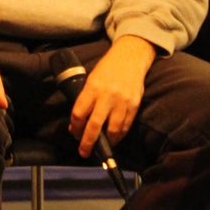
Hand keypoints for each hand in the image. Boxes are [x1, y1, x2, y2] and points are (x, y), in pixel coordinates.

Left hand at [69, 36, 155, 156]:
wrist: (130, 58)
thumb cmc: (107, 69)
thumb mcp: (91, 79)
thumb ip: (85, 99)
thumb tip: (77, 123)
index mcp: (93, 88)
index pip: (79, 113)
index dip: (75, 127)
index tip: (74, 133)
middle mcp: (107, 96)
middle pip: (94, 125)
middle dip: (87, 142)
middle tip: (83, 152)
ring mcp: (122, 102)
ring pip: (113, 130)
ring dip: (106, 142)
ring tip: (101, 146)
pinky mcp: (134, 105)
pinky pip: (126, 126)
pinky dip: (119, 135)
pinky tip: (114, 138)